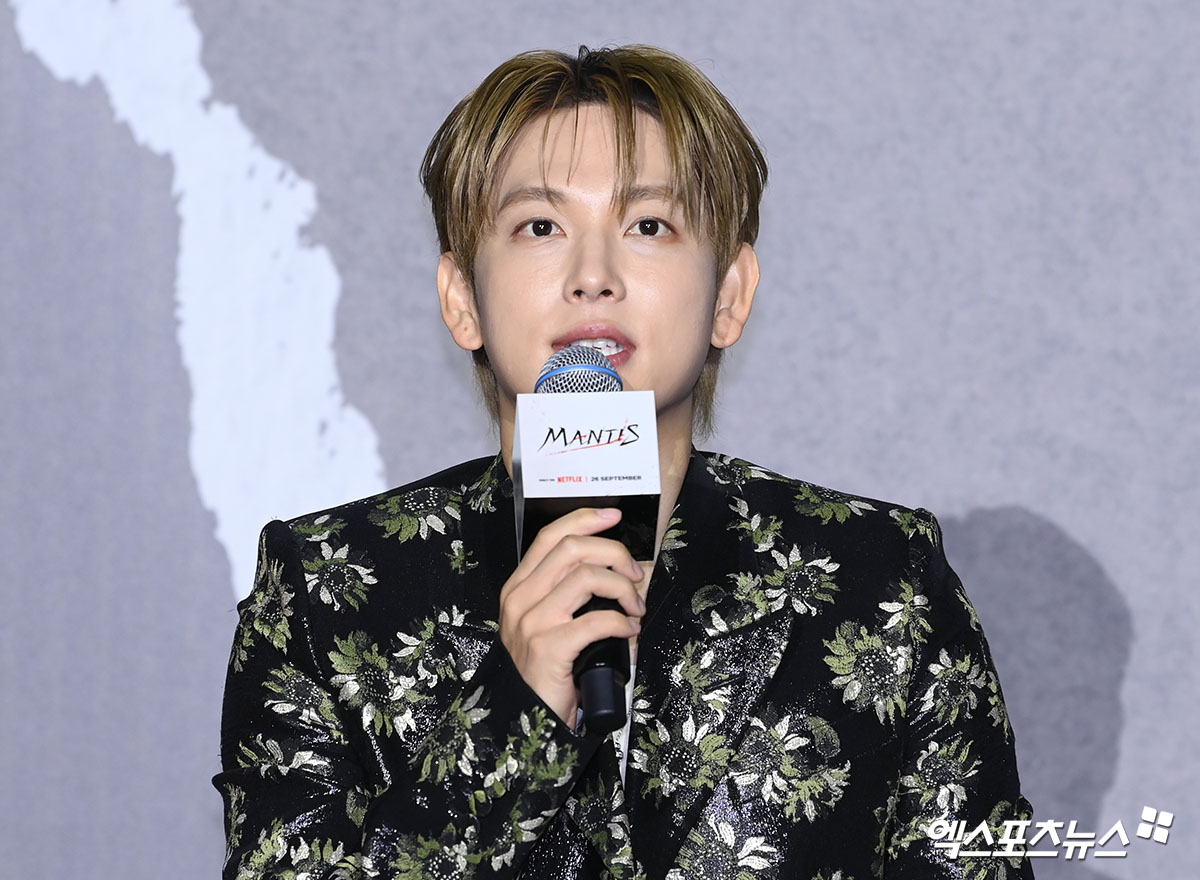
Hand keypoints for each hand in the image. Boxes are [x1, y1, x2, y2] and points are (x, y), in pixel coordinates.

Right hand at [499, 507, 645, 726]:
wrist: (528, 720)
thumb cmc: (548, 670)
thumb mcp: (552, 623)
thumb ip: (574, 593)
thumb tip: (623, 568)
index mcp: (519, 587)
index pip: (551, 536)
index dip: (586, 519)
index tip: (615, 516)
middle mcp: (520, 599)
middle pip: (572, 548)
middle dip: (614, 553)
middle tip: (636, 574)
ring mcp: (532, 623)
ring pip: (587, 577)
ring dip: (624, 589)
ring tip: (635, 609)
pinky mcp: (548, 648)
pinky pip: (597, 619)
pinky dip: (623, 622)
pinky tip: (631, 631)